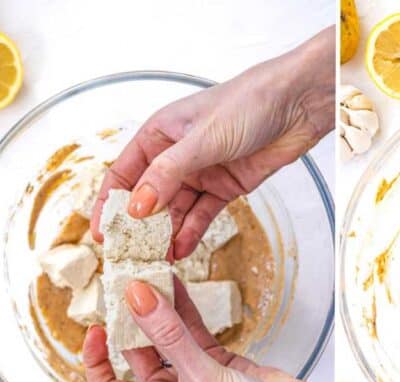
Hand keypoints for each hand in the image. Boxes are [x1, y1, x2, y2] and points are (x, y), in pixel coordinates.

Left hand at [82, 278, 332, 381]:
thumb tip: (138, 297)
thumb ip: (168, 334)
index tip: (95, 329)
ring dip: (159, 312)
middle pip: (138, 354)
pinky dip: (185, 311)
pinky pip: (193, 332)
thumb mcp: (200, 378)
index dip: (96, 361)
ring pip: (167, 338)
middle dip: (130, 323)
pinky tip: (178, 288)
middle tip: (125, 289)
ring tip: (150, 279)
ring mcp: (195, 376)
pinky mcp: (219, 362)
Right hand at [90, 27, 334, 259]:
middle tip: (131, 254)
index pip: (125, 173)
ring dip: (167, 234)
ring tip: (157, 259)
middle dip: (139, 226)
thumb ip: (168, 174)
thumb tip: (136, 206)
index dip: (110, 203)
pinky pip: (202, 214)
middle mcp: (176, 155)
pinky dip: (192, 232)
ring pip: (176, 210)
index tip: (102, 232)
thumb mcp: (201, 139)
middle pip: (149, 196)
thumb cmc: (248, 103)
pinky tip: (182, 249)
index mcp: (160, 134)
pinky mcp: (226, 186)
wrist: (298, 104)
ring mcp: (202, 172)